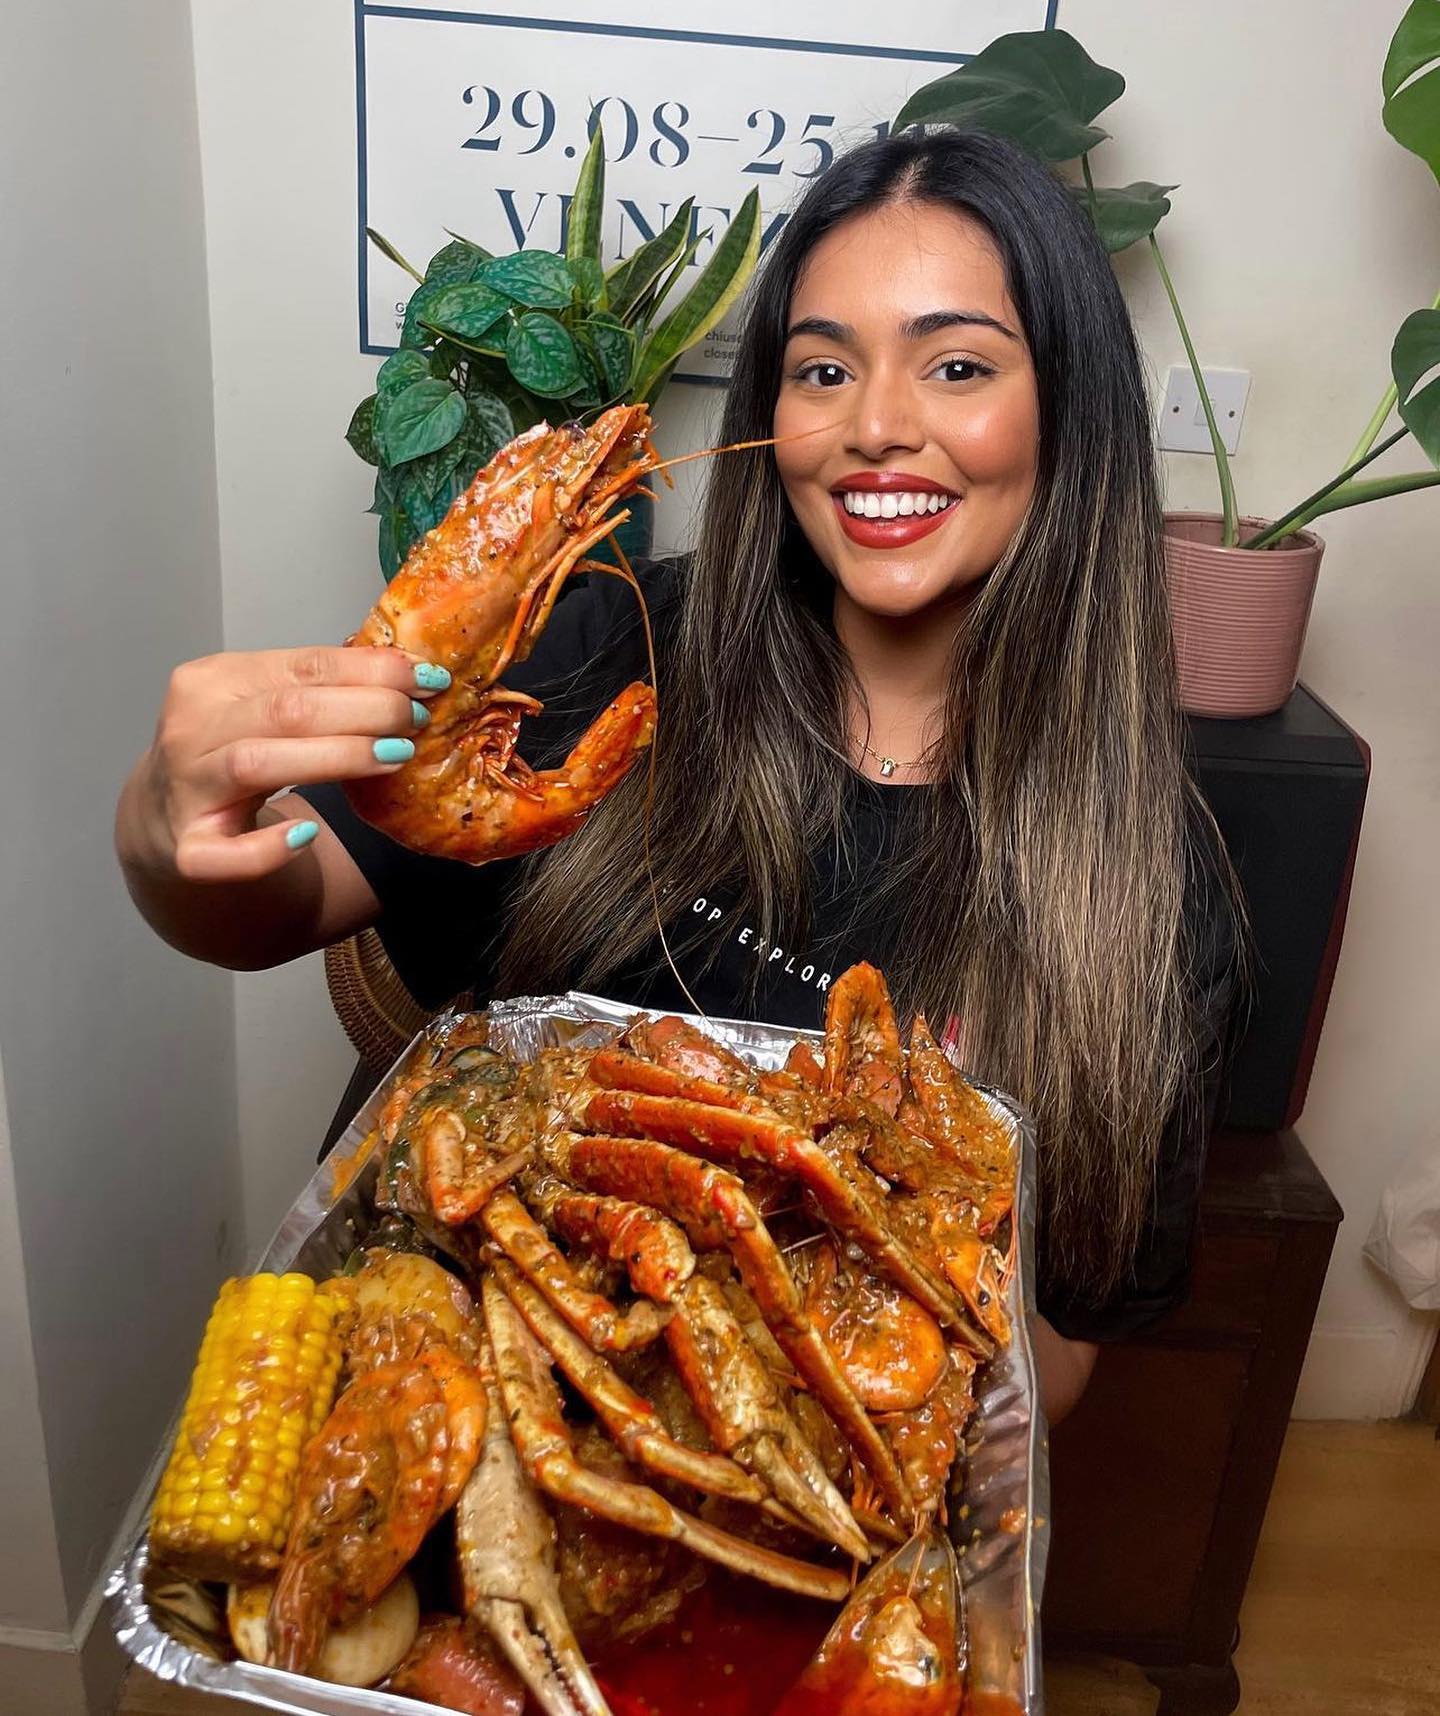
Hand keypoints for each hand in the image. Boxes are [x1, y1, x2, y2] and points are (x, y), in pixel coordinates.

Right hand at [126, 645, 451, 882]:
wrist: (163, 816)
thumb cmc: (227, 753)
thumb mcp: (260, 707)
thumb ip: (316, 690)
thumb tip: (406, 674)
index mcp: (212, 680)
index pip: (302, 665)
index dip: (371, 670)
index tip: (427, 678)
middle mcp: (190, 730)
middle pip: (286, 710)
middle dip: (365, 710)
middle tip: (417, 719)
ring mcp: (185, 790)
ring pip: (258, 764)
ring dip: (336, 758)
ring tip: (395, 756)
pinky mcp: (188, 850)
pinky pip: (226, 853)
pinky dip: (268, 847)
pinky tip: (305, 837)